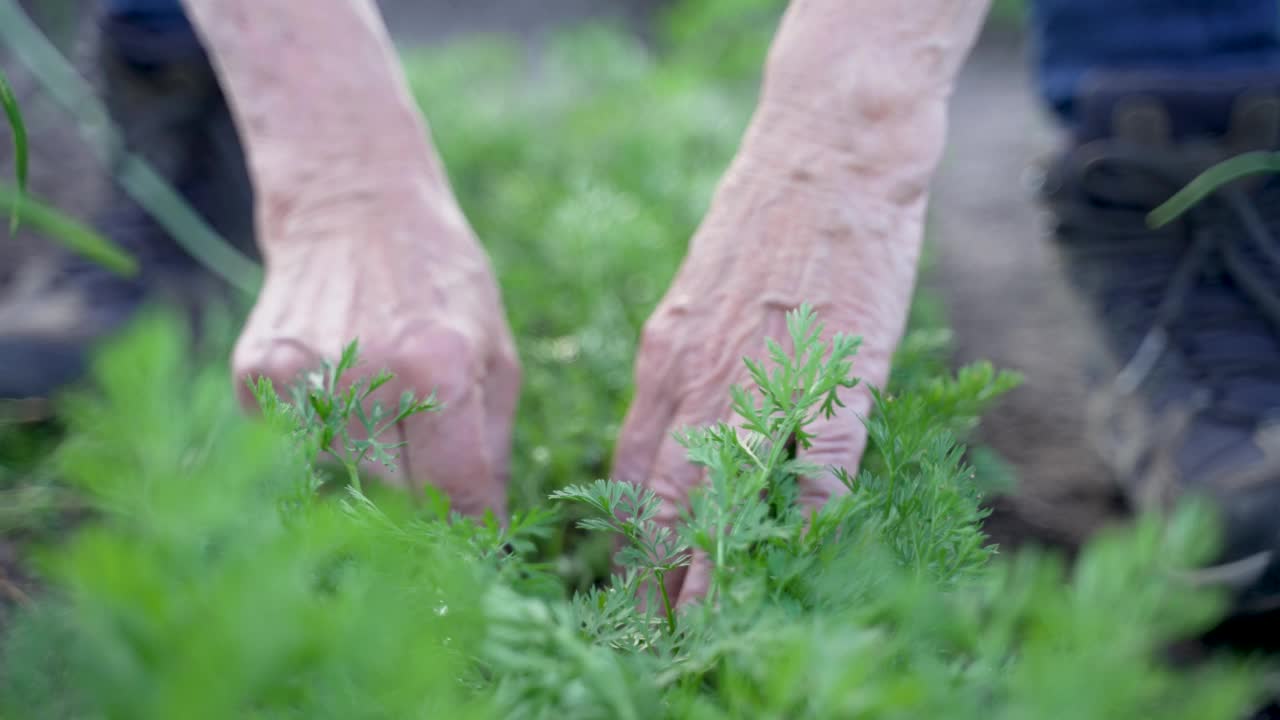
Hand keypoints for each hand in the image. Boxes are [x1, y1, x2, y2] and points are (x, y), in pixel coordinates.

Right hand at [232, 168, 519, 517]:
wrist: (354, 207)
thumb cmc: (442, 282)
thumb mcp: (497, 353)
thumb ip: (493, 449)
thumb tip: (486, 535)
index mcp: (439, 369)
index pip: (456, 495)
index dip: (470, 527)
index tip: (474, 542)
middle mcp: (365, 378)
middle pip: (400, 495)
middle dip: (423, 490)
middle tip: (429, 444)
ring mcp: (302, 377)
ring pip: (347, 473)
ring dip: (371, 455)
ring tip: (382, 388)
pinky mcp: (255, 375)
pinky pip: (296, 444)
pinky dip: (323, 429)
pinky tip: (339, 378)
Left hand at [611, 104, 932, 608]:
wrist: (824, 152)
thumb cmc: (761, 223)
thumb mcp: (695, 300)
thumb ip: (684, 369)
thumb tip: (678, 435)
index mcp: (662, 359)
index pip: (628, 473)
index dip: (626, 537)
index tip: (628, 584)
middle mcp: (697, 377)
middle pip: (663, 499)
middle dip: (654, 576)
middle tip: (651, 632)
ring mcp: (762, 377)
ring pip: (723, 495)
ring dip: (713, 569)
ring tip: (704, 627)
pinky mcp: (834, 371)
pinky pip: (816, 462)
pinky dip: (804, 517)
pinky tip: (799, 556)